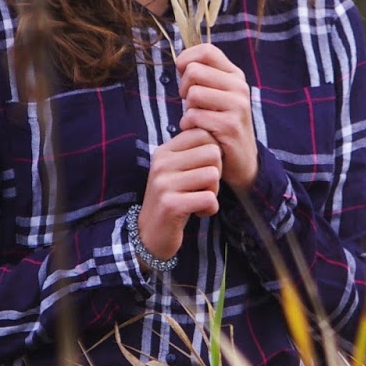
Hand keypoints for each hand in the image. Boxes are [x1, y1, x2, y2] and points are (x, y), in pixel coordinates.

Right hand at [138, 128, 221, 260]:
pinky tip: (198, 213)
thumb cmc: (172, 199)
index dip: (213, 153)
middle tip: (203, 188)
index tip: (203, 170)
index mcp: (164, 151)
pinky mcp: (171, 205)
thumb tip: (217, 132)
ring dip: (213, 192)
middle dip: (216, 173)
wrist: (149, 234)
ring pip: (213, 175)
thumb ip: (192, 152)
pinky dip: (210, 209)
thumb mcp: (177, 171)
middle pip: (212, 153)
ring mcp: (164, 184)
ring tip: (199, 200)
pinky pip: (209, 198)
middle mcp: (161, 163)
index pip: (203, 134)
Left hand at [176, 43, 257, 189]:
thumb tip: (180, 61)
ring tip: (197, 120)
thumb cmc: (219, 123)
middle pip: (194, 71)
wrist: (240, 160)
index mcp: (234, 75)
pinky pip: (194, 116)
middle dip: (183, 89)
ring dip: (187, 110)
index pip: (206, 50)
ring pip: (193, 94)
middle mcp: (239, 87)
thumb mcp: (215, 95)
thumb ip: (202, 76)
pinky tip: (198, 132)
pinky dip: (188, 126)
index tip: (183, 76)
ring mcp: (237, 106)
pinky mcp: (230, 126)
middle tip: (191, 105)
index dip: (186, 59)